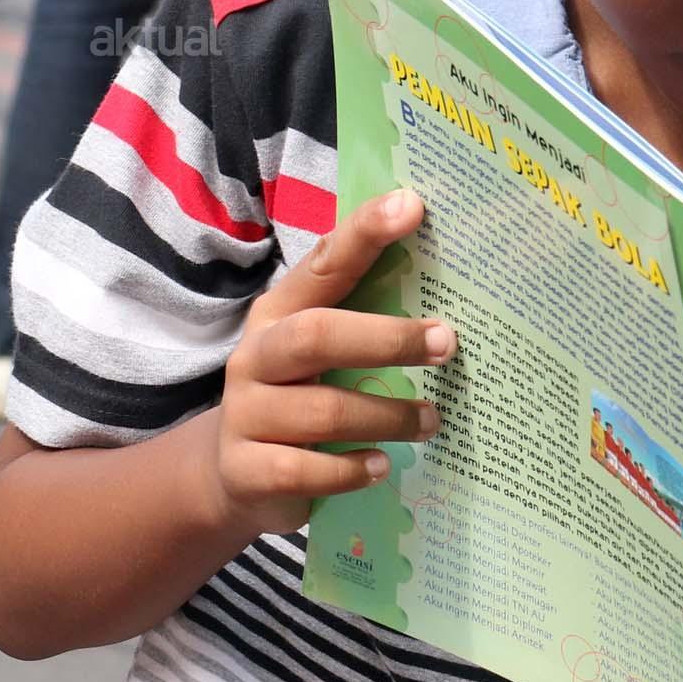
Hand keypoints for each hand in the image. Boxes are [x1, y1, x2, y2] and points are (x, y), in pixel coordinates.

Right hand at [205, 190, 451, 534]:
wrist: (233, 476)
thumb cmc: (297, 399)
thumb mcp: (319, 356)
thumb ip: (362, 325)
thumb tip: (449, 302)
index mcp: (278, 313)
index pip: (321, 264)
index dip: (363, 234)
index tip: (411, 206)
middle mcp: (256, 356)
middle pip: (318, 335)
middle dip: (388, 339)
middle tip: (448, 343)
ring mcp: (246, 413)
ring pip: (323, 412)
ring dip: (387, 416)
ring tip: (431, 421)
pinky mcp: (247, 469)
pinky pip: (304, 470)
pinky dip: (350, 470)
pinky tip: (381, 466)